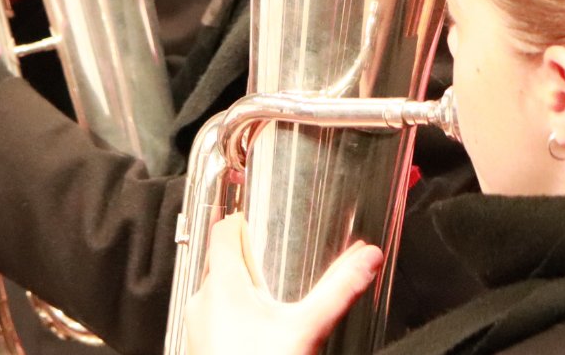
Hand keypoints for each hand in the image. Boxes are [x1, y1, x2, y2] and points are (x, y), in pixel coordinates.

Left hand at [184, 214, 382, 354]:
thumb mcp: (308, 329)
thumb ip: (338, 291)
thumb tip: (368, 258)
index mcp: (223, 283)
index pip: (223, 230)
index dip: (241, 221)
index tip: (260, 221)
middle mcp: (202, 298)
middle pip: (220, 258)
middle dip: (245, 255)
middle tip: (273, 257)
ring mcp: (196, 324)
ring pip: (215, 288)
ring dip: (238, 286)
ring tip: (268, 293)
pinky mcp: (198, 345)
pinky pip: (211, 315)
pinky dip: (231, 312)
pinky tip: (256, 329)